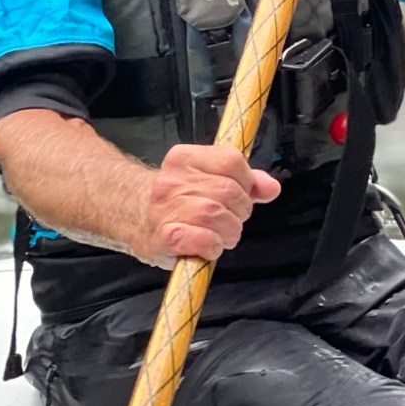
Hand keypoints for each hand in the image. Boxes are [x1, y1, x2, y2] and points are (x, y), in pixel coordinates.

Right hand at [135, 145, 281, 268]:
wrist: (133, 217)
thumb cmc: (178, 200)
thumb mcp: (208, 180)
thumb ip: (244, 182)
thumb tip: (271, 187)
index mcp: (185, 158)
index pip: (231, 160)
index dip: (245, 181)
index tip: (241, 193)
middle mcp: (172, 180)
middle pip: (227, 191)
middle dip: (239, 211)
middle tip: (231, 220)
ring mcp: (165, 208)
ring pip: (215, 214)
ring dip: (229, 231)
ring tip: (222, 235)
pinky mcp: (164, 237)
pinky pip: (200, 239)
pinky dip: (212, 246)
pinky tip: (209, 247)